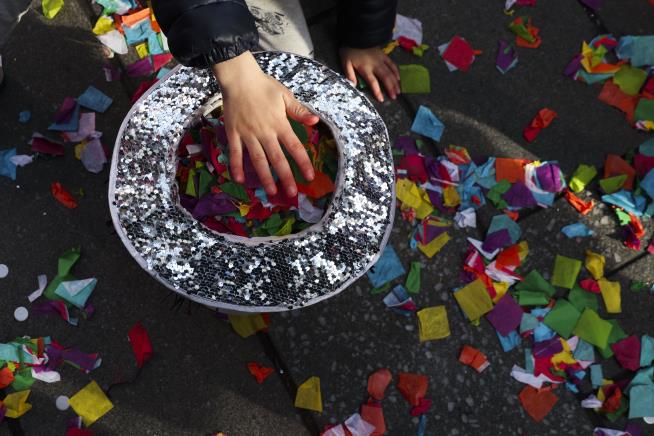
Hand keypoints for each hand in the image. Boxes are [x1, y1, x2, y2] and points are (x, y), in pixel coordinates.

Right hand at [212, 51, 318, 196]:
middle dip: (286, 177)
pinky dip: (236, 166)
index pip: (294, 146)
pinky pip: (235, 152)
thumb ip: (299, 111)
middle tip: (292, 193)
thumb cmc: (264, 86)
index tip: (310, 176)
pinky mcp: (234, 133)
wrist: (239, 78)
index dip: (303, 162)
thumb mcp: (285, 96)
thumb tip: (315, 121)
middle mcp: (265, 132)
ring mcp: (248, 134)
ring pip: (258, 160)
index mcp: (279, 123)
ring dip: (265, 177)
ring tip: (271, 192)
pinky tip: (239, 180)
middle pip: (277, 159)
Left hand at [339, 46, 400, 101]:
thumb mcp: (345, 62)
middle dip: (391, 88)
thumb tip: (354, 86)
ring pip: (391, 72)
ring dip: (395, 82)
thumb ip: (350, 74)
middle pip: (385, 78)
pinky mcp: (384, 55)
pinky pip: (392, 64)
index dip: (377, 91)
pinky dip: (396, 71)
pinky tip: (399, 78)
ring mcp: (381, 59)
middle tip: (395, 97)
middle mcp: (375, 64)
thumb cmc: (349, 49)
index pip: (373, 82)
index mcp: (365, 68)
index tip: (381, 99)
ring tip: (398, 91)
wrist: (356, 34)